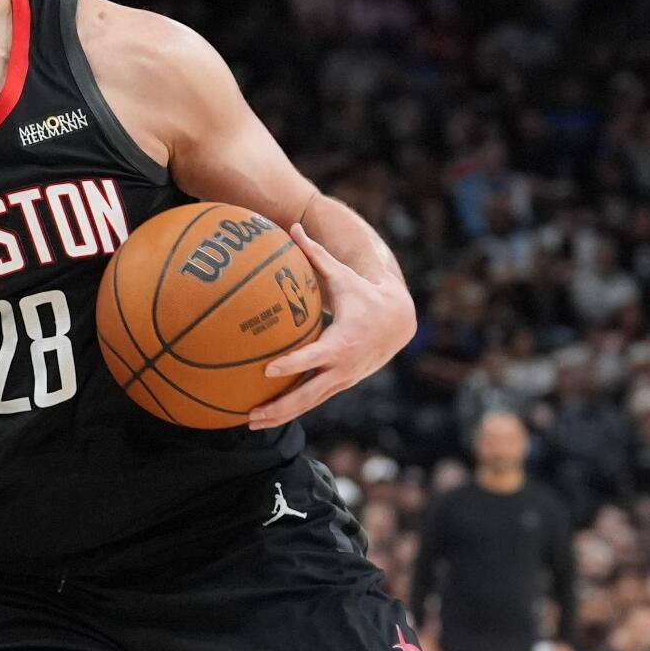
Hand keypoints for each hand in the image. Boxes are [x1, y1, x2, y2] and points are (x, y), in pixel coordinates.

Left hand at [249, 224, 415, 429]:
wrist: (399, 322)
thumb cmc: (364, 294)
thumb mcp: (343, 276)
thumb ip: (316, 254)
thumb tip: (294, 227)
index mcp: (342, 341)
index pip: (314, 357)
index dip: (292, 364)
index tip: (268, 370)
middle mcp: (342, 367)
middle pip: (308, 394)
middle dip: (279, 406)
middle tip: (250, 414)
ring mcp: (342, 380)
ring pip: (309, 404)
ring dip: (281, 416)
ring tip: (249, 423)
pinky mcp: (339, 385)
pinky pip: (313, 401)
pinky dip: (291, 411)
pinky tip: (265, 417)